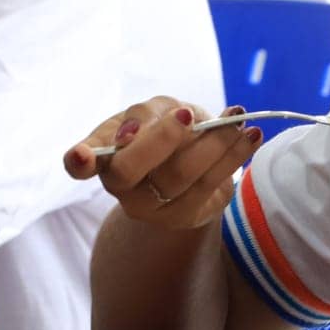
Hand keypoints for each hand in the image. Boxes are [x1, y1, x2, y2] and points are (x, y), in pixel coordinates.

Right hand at [63, 97, 262, 230]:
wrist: (189, 166)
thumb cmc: (162, 130)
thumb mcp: (152, 113)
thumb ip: (148, 114)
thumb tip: (151, 125)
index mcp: (104, 156)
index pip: (79, 163)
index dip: (78, 160)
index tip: (81, 155)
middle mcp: (121, 186)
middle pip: (129, 170)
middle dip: (159, 139)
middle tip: (187, 114)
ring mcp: (153, 207)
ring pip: (179, 176)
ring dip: (213, 142)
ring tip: (237, 118)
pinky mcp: (186, 216)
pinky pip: (211, 185)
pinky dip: (235, 156)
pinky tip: (252, 136)